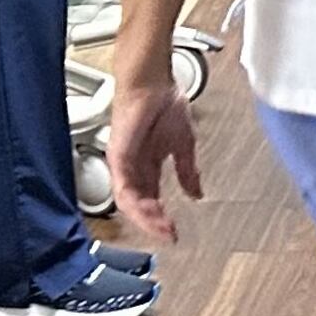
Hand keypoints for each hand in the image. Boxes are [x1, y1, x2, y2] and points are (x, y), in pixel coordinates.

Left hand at [108, 77, 206, 243]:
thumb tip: (197, 193)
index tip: (175, 230)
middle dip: (154, 223)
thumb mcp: (184, 144)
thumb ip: (188, 171)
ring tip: (162, 226)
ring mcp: (123, 164)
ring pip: (129, 202)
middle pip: (139, 204)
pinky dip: (135, 203)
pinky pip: (123, 188)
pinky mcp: (118, 158)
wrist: (153, 81)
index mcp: (148, 165)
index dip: (161, 217)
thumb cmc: (165, 102)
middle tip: (169, 234)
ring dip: (145, 217)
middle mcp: (133, 168)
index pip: (151, 199)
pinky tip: (148, 211)